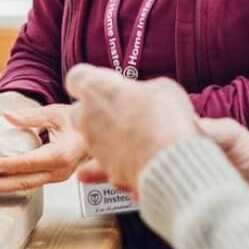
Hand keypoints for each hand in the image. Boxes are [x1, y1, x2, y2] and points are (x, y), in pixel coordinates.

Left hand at [0, 103, 88, 195]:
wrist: (98, 130)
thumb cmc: (78, 119)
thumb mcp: (55, 112)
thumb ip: (30, 116)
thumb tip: (6, 116)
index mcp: (61, 154)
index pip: (26, 163)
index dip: (3, 165)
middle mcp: (60, 171)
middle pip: (23, 181)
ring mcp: (59, 177)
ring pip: (26, 186)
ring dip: (2, 186)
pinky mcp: (56, 178)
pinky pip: (32, 183)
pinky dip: (13, 182)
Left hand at [66, 65, 199, 196]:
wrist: (170, 162)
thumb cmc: (165, 120)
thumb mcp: (162, 87)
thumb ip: (143, 90)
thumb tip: (145, 96)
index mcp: (96, 89)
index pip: (77, 77)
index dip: (93, 78)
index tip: (109, 81)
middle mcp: (88, 118)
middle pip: (81, 110)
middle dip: (99, 109)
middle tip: (125, 107)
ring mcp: (94, 147)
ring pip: (94, 138)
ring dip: (110, 135)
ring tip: (140, 133)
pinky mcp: (107, 171)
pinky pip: (105, 165)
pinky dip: (115, 162)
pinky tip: (132, 159)